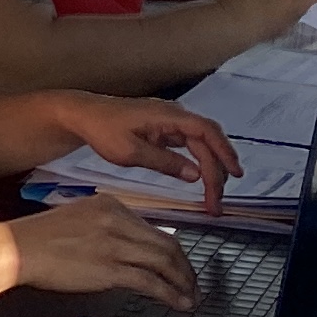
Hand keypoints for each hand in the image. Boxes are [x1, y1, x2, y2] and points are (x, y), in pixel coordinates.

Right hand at [3, 192, 201, 308]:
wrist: (17, 248)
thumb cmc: (38, 237)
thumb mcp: (77, 218)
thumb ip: (105, 227)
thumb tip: (127, 248)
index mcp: (111, 206)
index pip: (153, 229)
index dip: (173, 251)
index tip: (178, 265)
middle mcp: (118, 221)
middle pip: (167, 244)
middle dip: (185, 268)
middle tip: (192, 284)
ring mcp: (115, 245)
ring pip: (165, 262)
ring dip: (183, 283)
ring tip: (190, 296)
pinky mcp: (110, 269)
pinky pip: (151, 282)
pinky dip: (171, 294)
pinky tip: (179, 303)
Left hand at [55, 95, 243, 205]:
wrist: (83, 115)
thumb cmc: (103, 130)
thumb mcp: (130, 151)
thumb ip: (165, 163)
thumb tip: (196, 175)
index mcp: (168, 115)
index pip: (206, 132)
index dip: (224, 153)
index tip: (234, 176)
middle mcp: (174, 115)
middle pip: (207, 140)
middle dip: (218, 170)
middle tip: (217, 202)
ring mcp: (170, 121)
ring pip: (201, 144)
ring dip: (211, 168)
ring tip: (214, 196)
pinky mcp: (165, 129)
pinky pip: (190, 145)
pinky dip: (199, 162)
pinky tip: (202, 179)